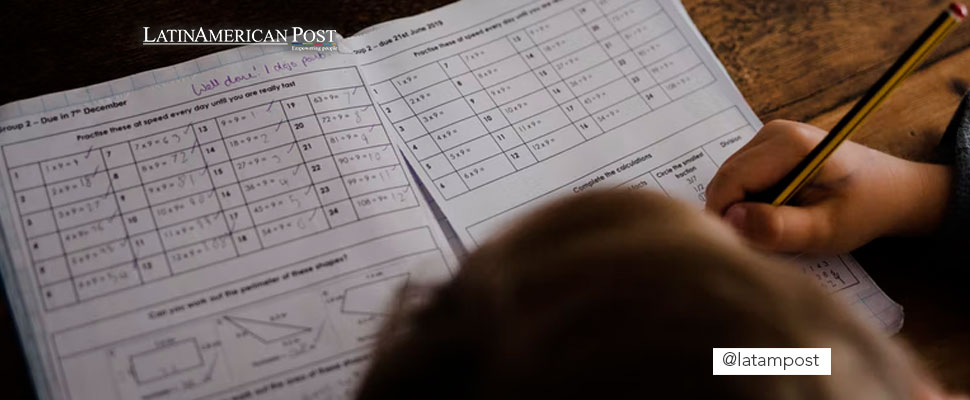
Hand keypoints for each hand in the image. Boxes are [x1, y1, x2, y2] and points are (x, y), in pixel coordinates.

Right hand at [705, 120, 951, 252]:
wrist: (892, 190)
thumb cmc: (864, 210)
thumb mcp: (825, 230)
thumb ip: (779, 228)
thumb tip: (731, 221)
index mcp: (788, 144)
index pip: (728, 183)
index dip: (727, 219)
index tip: (749, 245)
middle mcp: (772, 131)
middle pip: (725, 181)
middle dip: (737, 215)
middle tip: (770, 239)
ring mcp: (768, 136)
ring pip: (729, 182)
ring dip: (745, 210)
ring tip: (782, 223)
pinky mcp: (768, 147)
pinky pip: (741, 179)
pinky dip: (752, 202)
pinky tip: (781, 210)